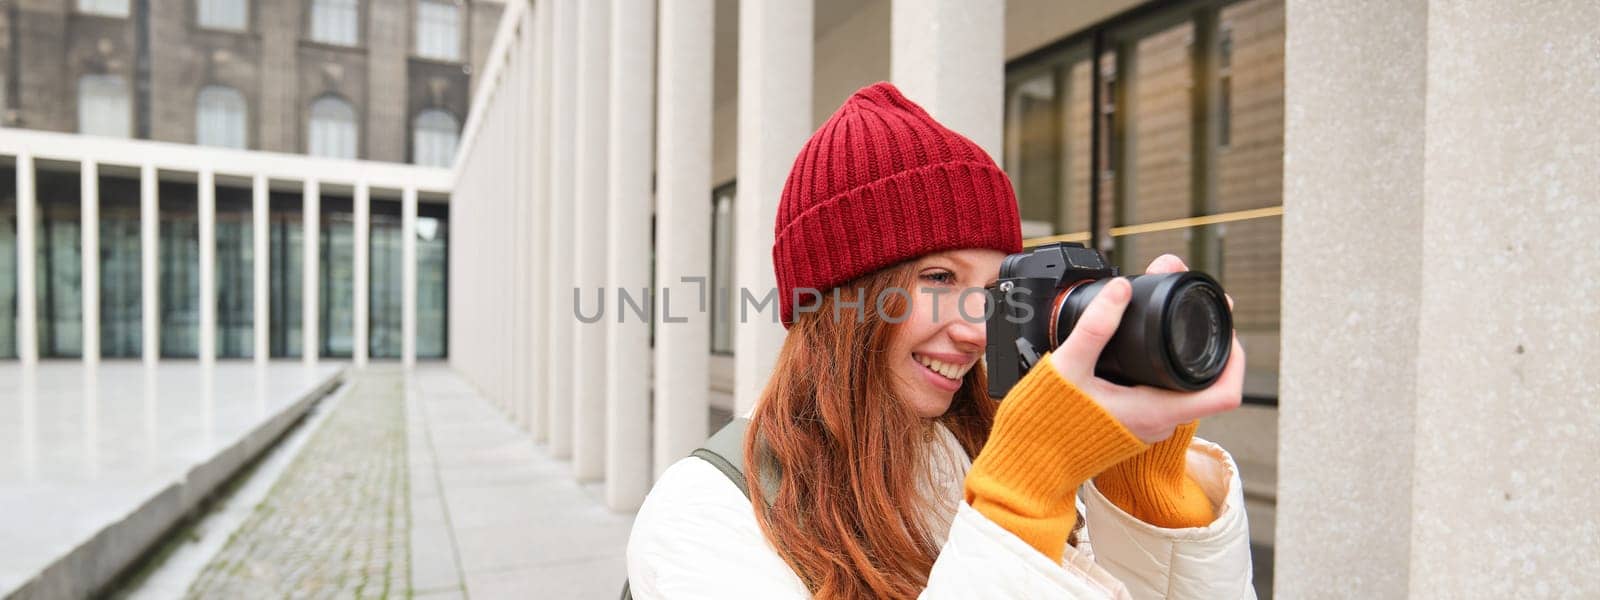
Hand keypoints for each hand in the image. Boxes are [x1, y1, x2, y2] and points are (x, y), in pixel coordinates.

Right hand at [1048, 254, 1245, 442]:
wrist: (1027, 467)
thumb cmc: (1045, 428)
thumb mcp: (1068, 369)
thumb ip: (1095, 328)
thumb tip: (1121, 290)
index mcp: (1156, 412)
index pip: (1226, 394)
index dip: (1235, 358)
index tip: (1225, 327)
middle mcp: (1159, 423)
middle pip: (1210, 385)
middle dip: (1209, 343)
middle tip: (1197, 309)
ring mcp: (1147, 426)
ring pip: (1187, 390)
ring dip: (1187, 356)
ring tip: (1174, 322)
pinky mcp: (1133, 424)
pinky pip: (1165, 395)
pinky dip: (1166, 368)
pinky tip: (1148, 347)